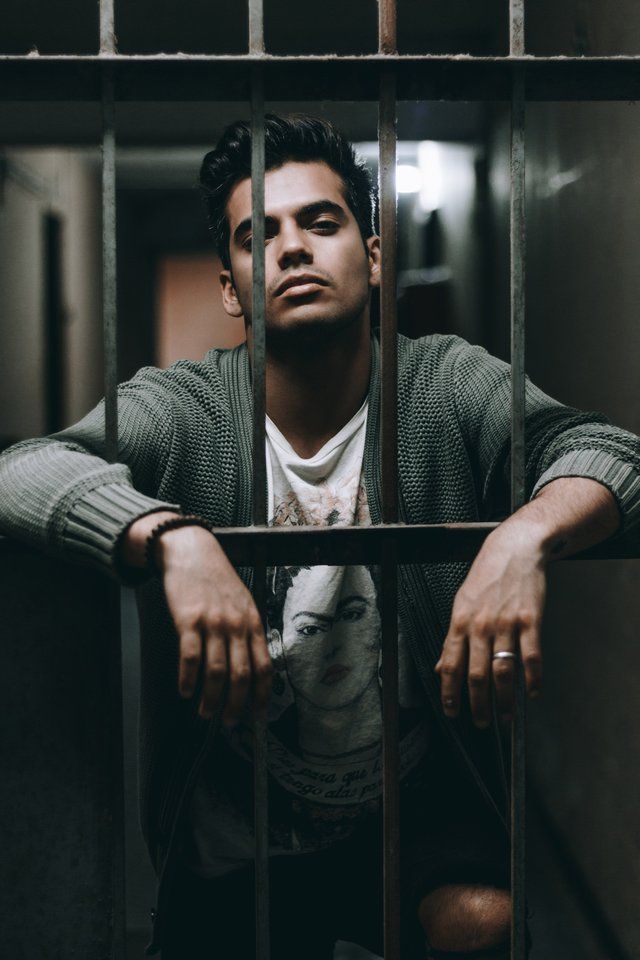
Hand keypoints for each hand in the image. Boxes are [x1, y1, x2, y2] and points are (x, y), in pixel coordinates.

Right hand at [122, 513, 271, 723]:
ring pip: (216, 671)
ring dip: (211, 698)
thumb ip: (248, 632)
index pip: (264, 667)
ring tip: (204, 713)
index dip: (262, 695)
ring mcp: (213, 623)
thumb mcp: (243, 603)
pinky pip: (190, 657)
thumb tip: (252, 667)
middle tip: (230, 723)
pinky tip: (185, 690)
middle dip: (236, 706)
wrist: (193, 552)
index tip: (258, 715)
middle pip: (241, 675)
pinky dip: (187, 679)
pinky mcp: (188, 620)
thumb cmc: (218, 580)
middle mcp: (236, 625)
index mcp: (253, 623)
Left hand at [434, 524, 545, 727]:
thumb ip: (453, 638)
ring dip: (505, 701)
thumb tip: (440, 667)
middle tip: (480, 724)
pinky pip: (531, 657)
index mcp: (460, 622)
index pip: (450, 665)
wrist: (514, 550)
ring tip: (507, 719)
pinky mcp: (530, 620)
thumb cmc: (486, 577)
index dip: (450, 693)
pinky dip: (532, 680)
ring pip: (503, 672)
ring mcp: (506, 624)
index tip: (451, 713)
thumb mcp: (461, 604)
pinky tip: (532, 694)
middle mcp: (481, 625)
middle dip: (477, 705)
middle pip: (476, 675)